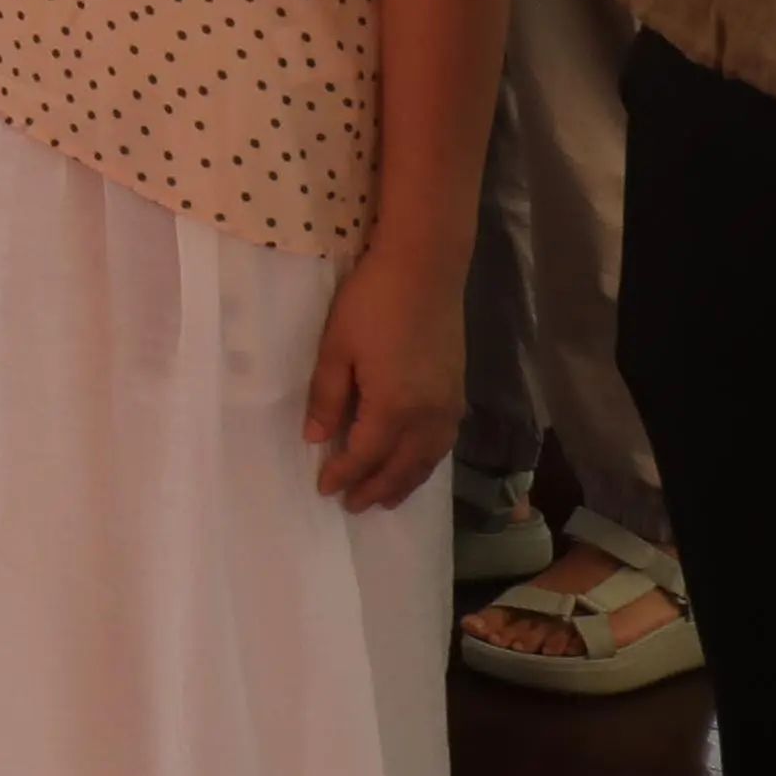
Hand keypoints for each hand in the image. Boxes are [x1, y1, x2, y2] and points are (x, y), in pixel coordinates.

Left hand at [301, 237, 466, 512]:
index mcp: (393, 407)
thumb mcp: (336, 347)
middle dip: (375, 489)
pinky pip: (443, 443)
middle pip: (401, 467)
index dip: (345, 475)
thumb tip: (316, 439)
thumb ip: (327, 397)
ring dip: (404, 482)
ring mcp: (448, 406)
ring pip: (427, 460)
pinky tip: (416, 463)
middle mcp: (427, 416)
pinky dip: (426, 462)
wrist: (425, 269)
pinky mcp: (458, 392)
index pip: (365, 455)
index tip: (325, 490)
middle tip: (352, 506)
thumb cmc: (371, 303)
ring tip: (383, 498)